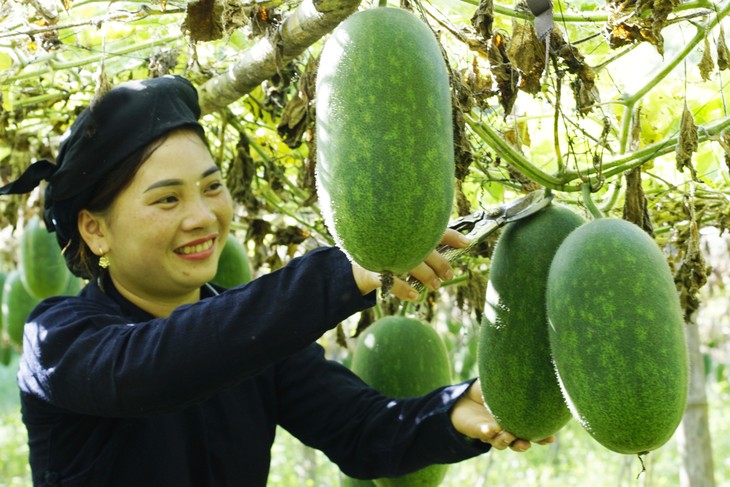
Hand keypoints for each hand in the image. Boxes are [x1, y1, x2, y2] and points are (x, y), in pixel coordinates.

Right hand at [351, 228, 469, 300]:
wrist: (351, 264)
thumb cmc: (384, 253)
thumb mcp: (402, 245)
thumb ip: (421, 242)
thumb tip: (454, 247)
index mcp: (405, 229)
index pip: (432, 229)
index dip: (452, 236)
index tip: (467, 243)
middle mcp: (396, 239)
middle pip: (425, 249)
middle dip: (441, 263)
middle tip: (449, 274)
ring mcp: (383, 253)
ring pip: (411, 264)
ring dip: (427, 277)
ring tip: (436, 285)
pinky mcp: (372, 268)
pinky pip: (391, 282)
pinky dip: (405, 290)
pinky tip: (415, 296)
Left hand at [450, 380, 555, 451]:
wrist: (463, 397)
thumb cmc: (486, 390)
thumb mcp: (499, 383)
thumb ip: (512, 381)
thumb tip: (529, 367)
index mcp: (515, 421)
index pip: (531, 432)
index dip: (542, 437)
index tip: (551, 437)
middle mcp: (505, 429)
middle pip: (518, 443)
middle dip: (524, 444)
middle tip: (528, 442)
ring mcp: (492, 432)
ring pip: (502, 443)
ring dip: (507, 441)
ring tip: (510, 435)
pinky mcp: (479, 431)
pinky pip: (484, 435)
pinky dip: (488, 433)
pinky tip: (490, 428)